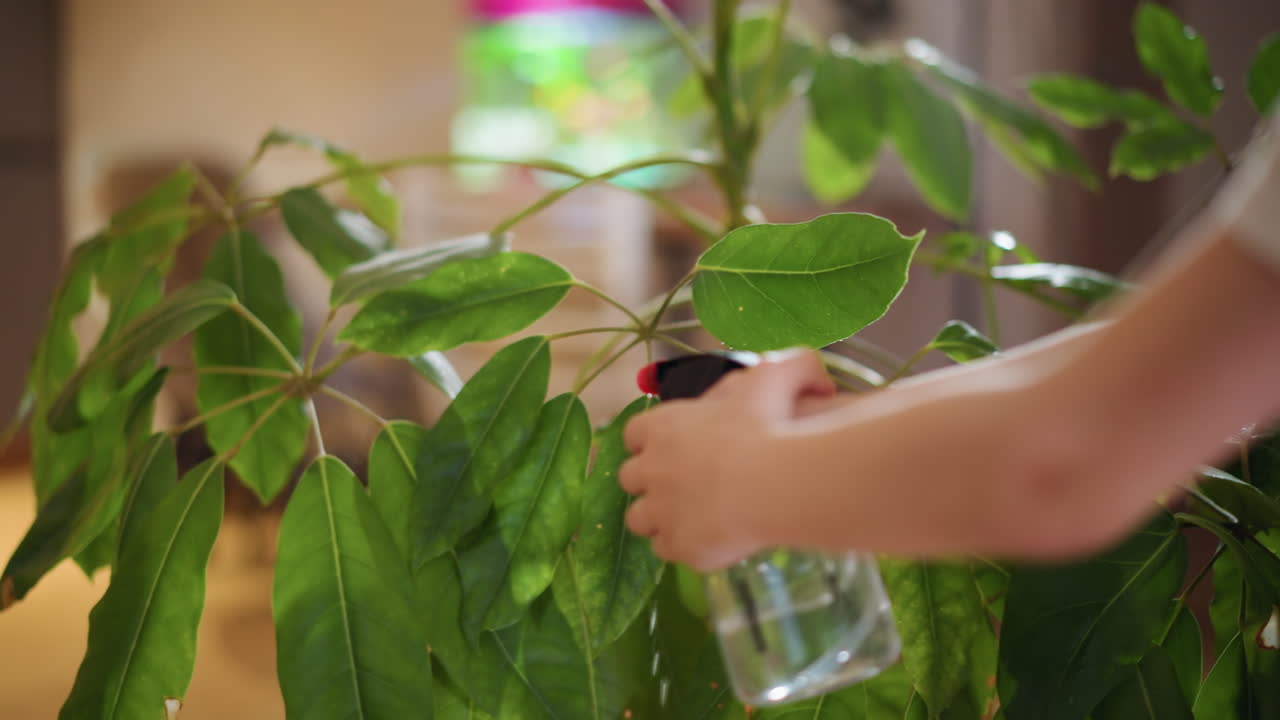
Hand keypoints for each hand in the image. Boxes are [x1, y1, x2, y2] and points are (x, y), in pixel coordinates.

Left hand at [618, 350, 836, 570]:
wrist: (771, 482)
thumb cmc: (768, 423)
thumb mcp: (778, 375)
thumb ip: (792, 366)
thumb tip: (819, 380)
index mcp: (663, 427)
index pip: (634, 433)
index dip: (651, 440)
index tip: (672, 445)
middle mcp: (651, 469)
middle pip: (629, 477)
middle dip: (649, 480)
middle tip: (680, 484)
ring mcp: (660, 511)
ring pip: (639, 518)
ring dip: (659, 517)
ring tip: (689, 517)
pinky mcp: (678, 546)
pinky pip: (666, 550)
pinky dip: (682, 545)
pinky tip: (705, 541)